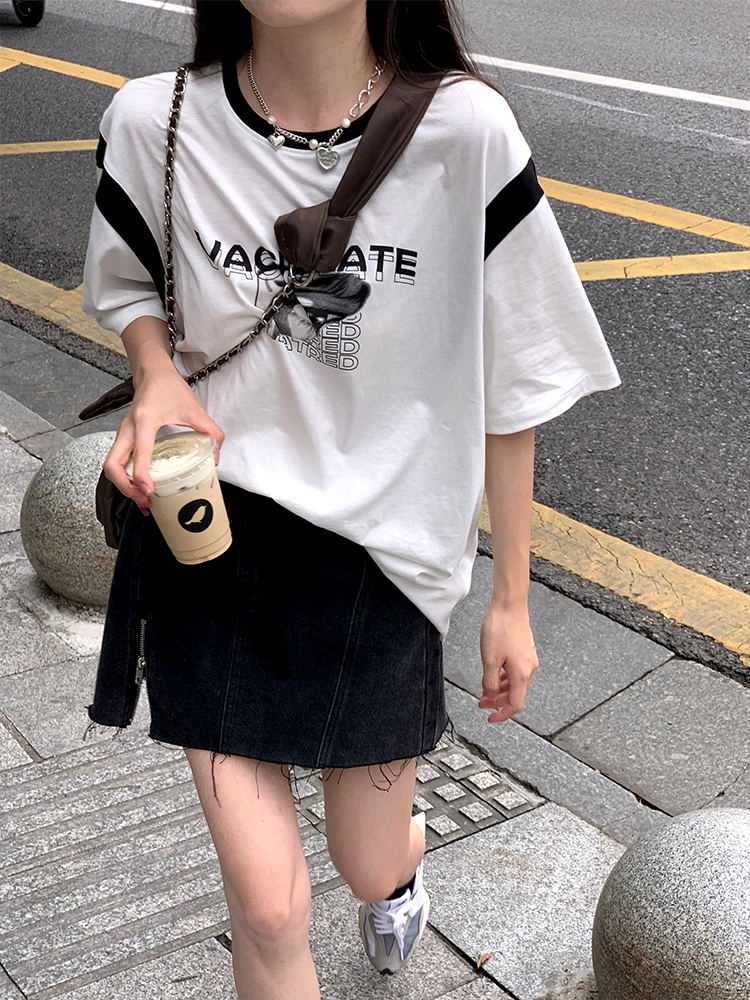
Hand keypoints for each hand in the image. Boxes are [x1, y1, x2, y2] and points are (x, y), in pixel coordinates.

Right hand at [102, 367, 224, 510]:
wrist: (153, 373)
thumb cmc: (169, 388)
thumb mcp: (195, 409)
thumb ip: (211, 432)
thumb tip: (215, 458)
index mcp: (145, 420)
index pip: (139, 452)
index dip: (141, 475)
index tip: (149, 491)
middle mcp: (128, 429)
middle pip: (112, 466)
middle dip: (125, 488)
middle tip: (145, 500)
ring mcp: (122, 434)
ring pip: (111, 466)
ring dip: (123, 486)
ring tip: (143, 499)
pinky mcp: (123, 438)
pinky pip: (116, 462)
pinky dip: (124, 478)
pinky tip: (140, 488)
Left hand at [478, 602, 538, 722]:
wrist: (510, 605)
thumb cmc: (500, 628)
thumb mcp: (489, 659)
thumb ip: (489, 681)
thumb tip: (490, 695)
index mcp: (521, 674)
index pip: (515, 704)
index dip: (502, 714)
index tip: (490, 718)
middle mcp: (529, 668)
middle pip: (515, 694)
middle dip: (497, 701)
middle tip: (481, 703)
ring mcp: (528, 659)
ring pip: (514, 683)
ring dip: (499, 689)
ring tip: (483, 690)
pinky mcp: (524, 651)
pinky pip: (515, 671)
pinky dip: (503, 678)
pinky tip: (493, 675)